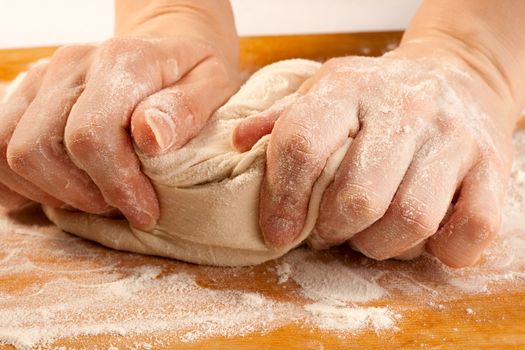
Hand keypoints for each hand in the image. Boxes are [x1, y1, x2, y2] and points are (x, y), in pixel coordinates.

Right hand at [0, 35, 237, 228]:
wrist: (164, 53)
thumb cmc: (192, 76)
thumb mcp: (213, 86)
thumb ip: (186, 109)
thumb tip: (149, 137)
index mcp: (121, 61)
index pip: (91, 135)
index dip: (115, 186)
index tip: (144, 212)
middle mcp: (71, 65)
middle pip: (37, 149)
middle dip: (82, 195)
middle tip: (121, 206)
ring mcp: (41, 79)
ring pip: (8, 152)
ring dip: (53, 191)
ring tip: (98, 197)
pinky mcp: (27, 96)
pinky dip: (24, 183)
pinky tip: (65, 188)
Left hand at [232, 44, 518, 266]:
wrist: (457, 73)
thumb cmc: (378, 93)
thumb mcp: (326, 90)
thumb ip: (282, 118)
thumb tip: (239, 142)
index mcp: (349, 89)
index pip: (303, 145)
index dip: (283, 199)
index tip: (276, 232)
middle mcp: (404, 109)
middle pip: (358, 197)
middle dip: (333, 230)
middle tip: (326, 232)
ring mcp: (452, 138)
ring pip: (410, 220)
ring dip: (379, 245)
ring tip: (367, 237)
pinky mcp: (491, 165)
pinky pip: (471, 229)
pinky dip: (442, 249)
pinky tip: (422, 238)